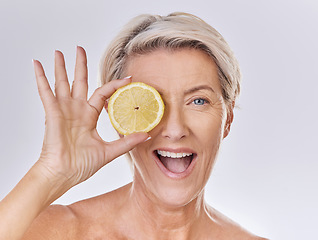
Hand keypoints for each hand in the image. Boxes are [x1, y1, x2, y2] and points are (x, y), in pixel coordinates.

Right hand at [33, 46, 147, 187]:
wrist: (64, 174)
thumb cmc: (81, 165)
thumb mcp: (109, 151)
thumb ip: (127, 142)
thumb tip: (147, 136)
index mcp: (89, 117)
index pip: (102, 94)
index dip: (114, 86)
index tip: (127, 78)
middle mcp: (76, 110)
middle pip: (79, 82)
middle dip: (80, 66)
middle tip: (80, 49)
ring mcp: (63, 110)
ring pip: (62, 83)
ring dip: (61, 67)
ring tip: (60, 52)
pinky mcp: (52, 113)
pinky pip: (45, 92)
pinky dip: (41, 78)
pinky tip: (38, 63)